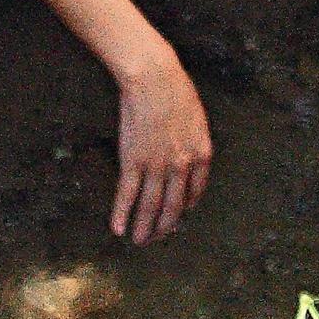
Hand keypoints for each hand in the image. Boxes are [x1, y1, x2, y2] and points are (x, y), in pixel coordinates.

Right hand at [110, 58, 210, 244]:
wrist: (154, 78)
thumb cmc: (176, 90)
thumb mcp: (197, 119)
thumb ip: (195, 142)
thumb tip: (190, 156)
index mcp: (201, 155)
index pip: (194, 193)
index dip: (184, 208)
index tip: (177, 216)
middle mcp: (181, 166)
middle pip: (173, 206)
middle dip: (164, 227)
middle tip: (155, 239)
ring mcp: (157, 165)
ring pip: (151, 206)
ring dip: (144, 227)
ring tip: (138, 241)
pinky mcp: (133, 160)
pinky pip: (127, 193)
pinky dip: (121, 212)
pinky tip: (117, 228)